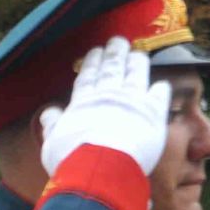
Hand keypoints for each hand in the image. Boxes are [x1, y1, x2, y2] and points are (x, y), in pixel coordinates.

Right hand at [39, 37, 171, 177]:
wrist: (101, 168)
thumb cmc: (72, 159)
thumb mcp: (52, 142)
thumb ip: (52, 124)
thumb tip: (49, 112)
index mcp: (83, 102)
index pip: (88, 76)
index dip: (92, 62)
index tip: (95, 51)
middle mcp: (108, 96)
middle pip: (112, 69)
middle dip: (114, 53)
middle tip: (118, 41)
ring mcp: (132, 101)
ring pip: (136, 74)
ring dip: (137, 62)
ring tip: (138, 54)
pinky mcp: (152, 111)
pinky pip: (159, 94)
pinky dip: (160, 88)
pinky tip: (160, 84)